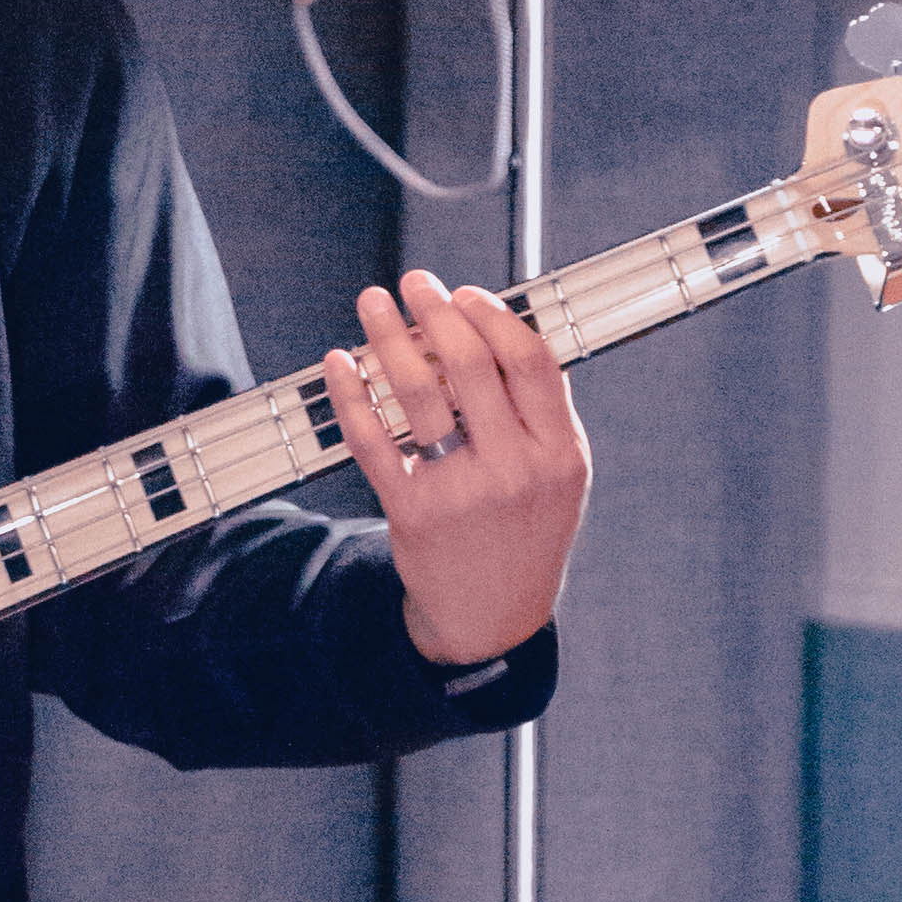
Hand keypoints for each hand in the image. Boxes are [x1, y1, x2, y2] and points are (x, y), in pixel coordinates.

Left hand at [318, 271, 588, 667]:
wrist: (492, 619)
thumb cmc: (525, 532)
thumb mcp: (561, 476)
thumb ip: (543, 412)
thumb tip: (501, 328)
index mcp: (559, 454)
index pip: (530, 363)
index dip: (494, 316)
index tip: (466, 293)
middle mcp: (514, 471)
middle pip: (470, 367)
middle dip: (436, 311)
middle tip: (414, 283)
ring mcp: (461, 493)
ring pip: (417, 395)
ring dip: (388, 337)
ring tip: (372, 305)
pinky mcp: (412, 512)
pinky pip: (373, 440)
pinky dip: (351, 394)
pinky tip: (340, 363)